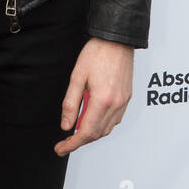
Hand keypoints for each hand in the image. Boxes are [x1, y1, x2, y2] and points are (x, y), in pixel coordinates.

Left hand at [54, 38, 133, 155]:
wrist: (117, 40)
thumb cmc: (97, 53)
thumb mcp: (77, 76)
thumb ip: (70, 103)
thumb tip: (66, 125)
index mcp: (102, 100)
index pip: (86, 131)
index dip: (72, 143)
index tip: (61, 148)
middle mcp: (116, 104)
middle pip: (97, 134)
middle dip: (80, 141)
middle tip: (65, 142)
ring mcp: (123, 102)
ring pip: (107, 129)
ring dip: (92, 134)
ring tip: (76, 131)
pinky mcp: (127, 98)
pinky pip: (115, 119)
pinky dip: (102, 125)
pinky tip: (92, 119)